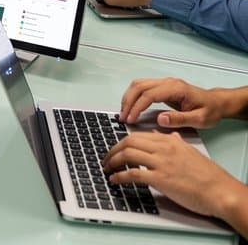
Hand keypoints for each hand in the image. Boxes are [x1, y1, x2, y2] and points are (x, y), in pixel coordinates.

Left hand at [102, 131, 247, 225]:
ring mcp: (161, 163)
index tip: (115, 149)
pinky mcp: (161, 179)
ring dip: (112, 161)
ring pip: (127, 155)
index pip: (137, 136)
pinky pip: (133, 173)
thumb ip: (173, 142)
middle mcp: (163, 149)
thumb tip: (161, 135)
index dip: (121, 142)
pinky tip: (115, 180)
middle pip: (128, 142)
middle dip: (112, 150)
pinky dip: (119, 176)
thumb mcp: (189, 152)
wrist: (221, 191)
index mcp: (169, 141)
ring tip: (107, 169)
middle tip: (106, 158)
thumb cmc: (209, 176)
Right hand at [119, 77, 244, 127]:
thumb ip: (180, 119)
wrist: (218, 103)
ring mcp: (164, 82)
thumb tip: (159, 119)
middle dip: (128, 102)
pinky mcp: (162, 86)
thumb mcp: (200, 119)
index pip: (149, 95)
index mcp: (176, 88)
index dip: (137, 107)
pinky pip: (142, 87)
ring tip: (124, 113)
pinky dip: (133, 96)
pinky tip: (131, 107)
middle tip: (122, 118)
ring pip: (138, 84)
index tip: (130, 120)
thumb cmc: (210, 111)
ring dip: (128, 98)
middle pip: (139, 86)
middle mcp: (167, 82)